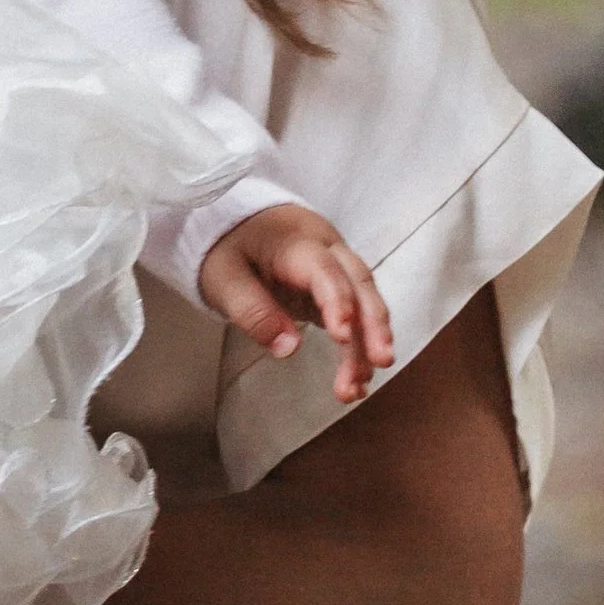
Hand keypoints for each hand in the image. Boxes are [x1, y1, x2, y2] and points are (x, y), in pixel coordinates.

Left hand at [197, 204, 395, 406]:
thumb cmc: (226, 245)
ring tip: (357, 388)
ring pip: (364, 302)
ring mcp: (336, 266)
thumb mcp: (223, 278)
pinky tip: (357, 378)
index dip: (337, 301)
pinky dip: (359, 346)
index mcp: (296, 240)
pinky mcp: (336, 286)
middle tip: (380, 362)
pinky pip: (357, 314)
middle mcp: (327, 248)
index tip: (342, 337)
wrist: (232, 216)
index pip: (324, 270)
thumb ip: (253, 311)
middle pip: (359, 284)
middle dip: (373, 325)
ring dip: (367, 344)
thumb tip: (288, 348)